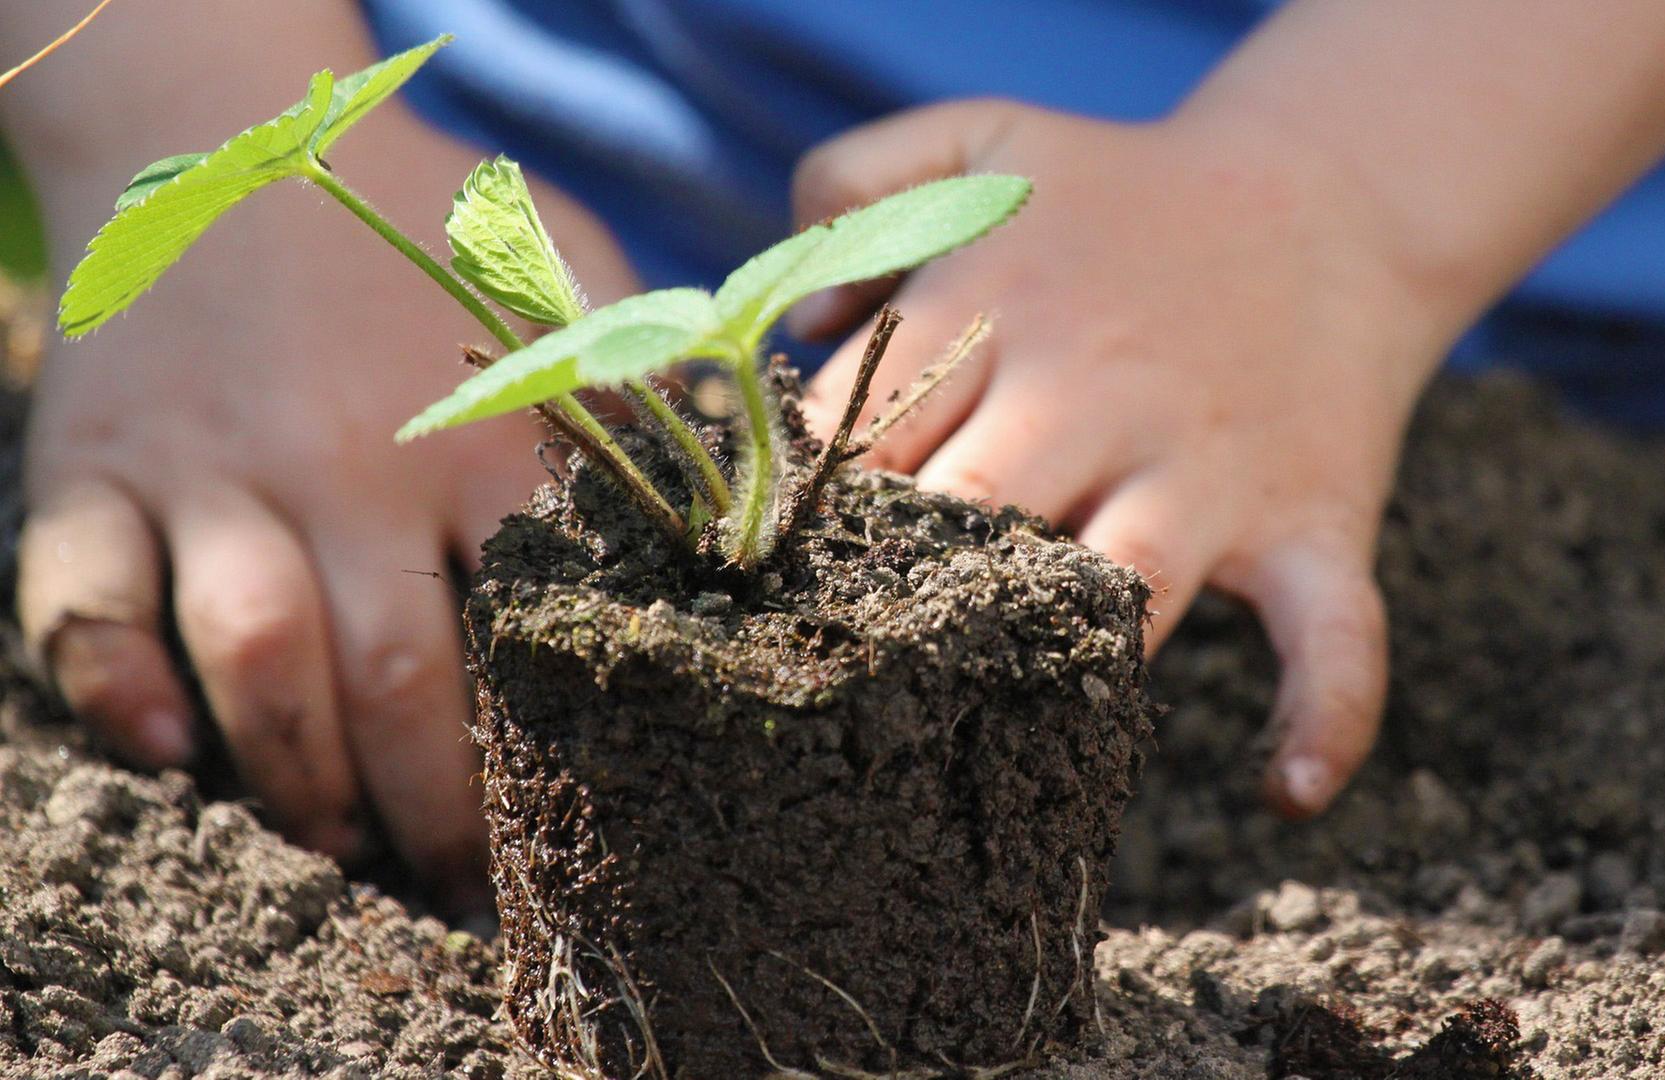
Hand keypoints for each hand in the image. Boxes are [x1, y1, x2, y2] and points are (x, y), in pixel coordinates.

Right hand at [6, 0, 638, 909]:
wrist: (217, 121)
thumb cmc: (411, 214)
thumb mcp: (554, 264)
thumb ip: (636, 370)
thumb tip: (739, 477)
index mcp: (478, 430)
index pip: (534, 627)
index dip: (556, 750)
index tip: (579, 826)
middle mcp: (346, 461)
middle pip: (396, 680)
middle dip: (433, 812)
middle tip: (461, 883)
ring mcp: (213, 465)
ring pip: (255, 661)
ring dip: (299, 780)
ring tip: (341, 845)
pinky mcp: (98, 464)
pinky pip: (83, 599)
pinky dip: (112, 688)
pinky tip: (168, 752)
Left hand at [793, 101, 1454, 816]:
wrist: (1331, 199)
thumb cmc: (1125, 196)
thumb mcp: (982, 140)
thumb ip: (854, 182)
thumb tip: (798, 328)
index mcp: (1002, 308)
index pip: (865, 431)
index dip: (809, 507)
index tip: (773, 566)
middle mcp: (1097, 395)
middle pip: (966, 516)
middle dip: (902, 587)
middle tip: (850, 655)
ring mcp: (1208, 470)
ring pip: (1117, 589)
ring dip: (1054, 657)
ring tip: (992, 724)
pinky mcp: (1311, 524)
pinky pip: (1334, 635)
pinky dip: (1327, 717)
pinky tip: (1285, 791)